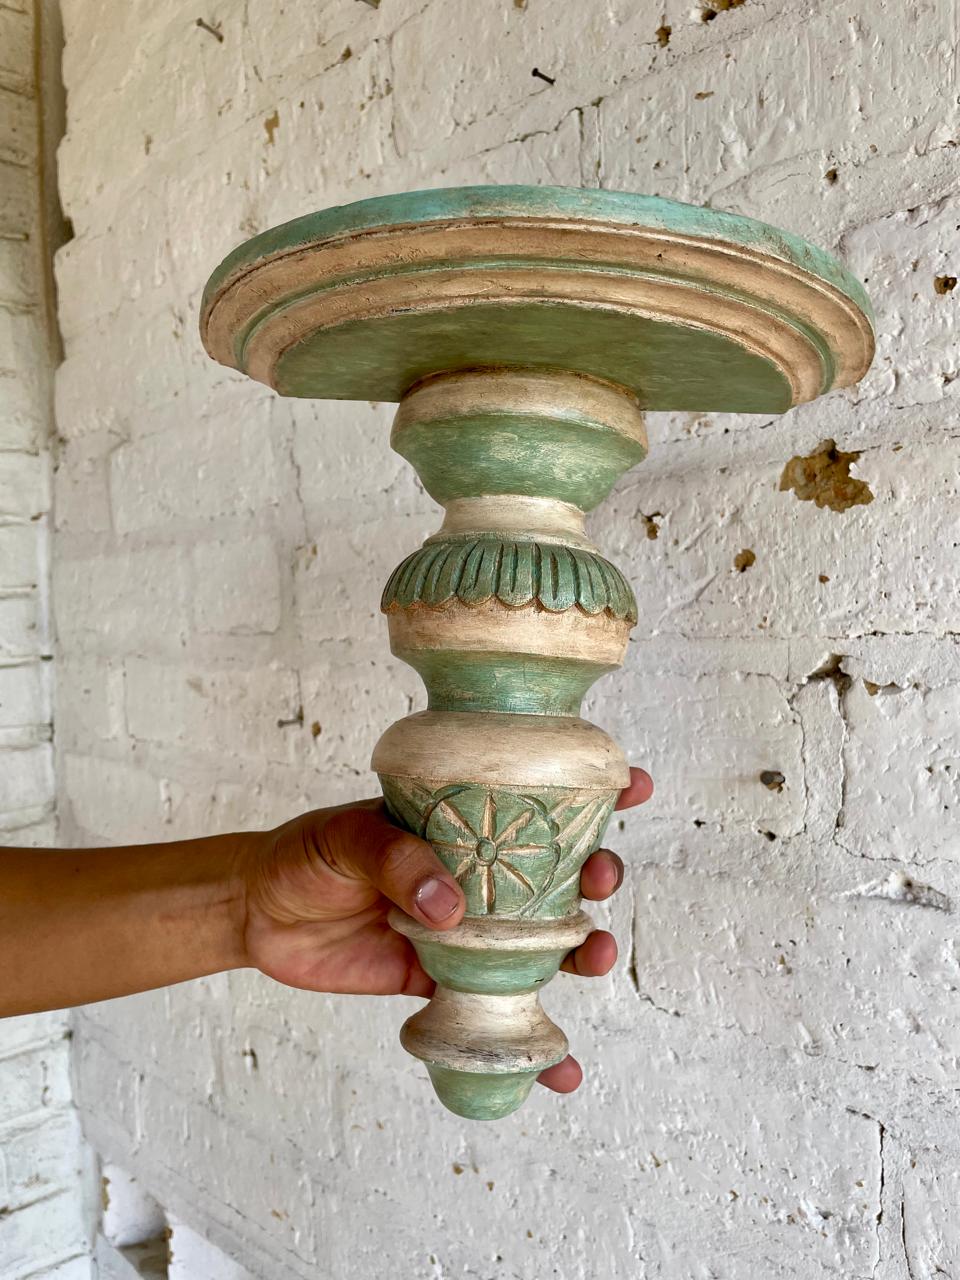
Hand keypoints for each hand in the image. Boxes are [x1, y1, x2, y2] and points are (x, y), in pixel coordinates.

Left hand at [239, 766, 653, 1094]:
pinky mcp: (444, 982)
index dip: (591, 791)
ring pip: (542, 944)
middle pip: (557, 874)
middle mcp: (474, 873)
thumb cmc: (304, 855)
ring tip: (595, 960)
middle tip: (603, 881)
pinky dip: (531, 1045)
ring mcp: (466, 930)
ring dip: (582, 953)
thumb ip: (396, 860)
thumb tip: (453, 906)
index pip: (532, 798)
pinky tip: (557, 1070)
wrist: (258, 918)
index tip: (634, 785)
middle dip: (597, 875)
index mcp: (459, 821)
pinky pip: (497, 1011)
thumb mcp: (343, 838)